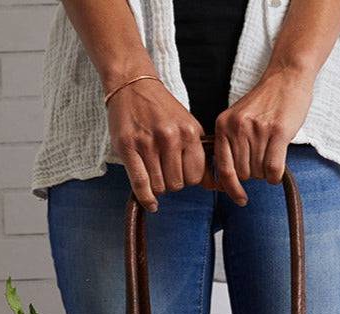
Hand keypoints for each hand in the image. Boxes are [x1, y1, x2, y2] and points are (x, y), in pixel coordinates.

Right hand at [107, 77, 207, 211]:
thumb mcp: (187, 125)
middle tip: (164, 171)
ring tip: (153, 172)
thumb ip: (199, 152)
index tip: (180, 173)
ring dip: (157, 187)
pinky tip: (151, 203)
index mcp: (188, 132)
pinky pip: (140, 184)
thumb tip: (212, 185)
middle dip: (171, 183)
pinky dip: (146, 198)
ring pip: (159, 187)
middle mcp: (170, 138)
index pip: (195, 177)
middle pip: (177, 184)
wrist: (132, 85)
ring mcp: (147, 143)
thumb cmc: (161, 109)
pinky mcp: (127, 147)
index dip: (188, 180)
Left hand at [211, 66, 315, 204]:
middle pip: (243, 174)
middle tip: (263, 159)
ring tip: (272, 154)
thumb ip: (230, 144)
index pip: (223, 169)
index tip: (240, 199)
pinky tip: (278, 169)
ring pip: (259, 173)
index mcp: (223, 125)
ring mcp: (257, 129)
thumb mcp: (237, 119)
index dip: (231, 189)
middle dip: (254, 174)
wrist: (286, 76)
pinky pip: (273, 169)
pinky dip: (276, 175)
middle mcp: (237, 127)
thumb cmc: (264, 103)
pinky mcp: (278, 132)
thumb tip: (226, 182)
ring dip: (267, 173)